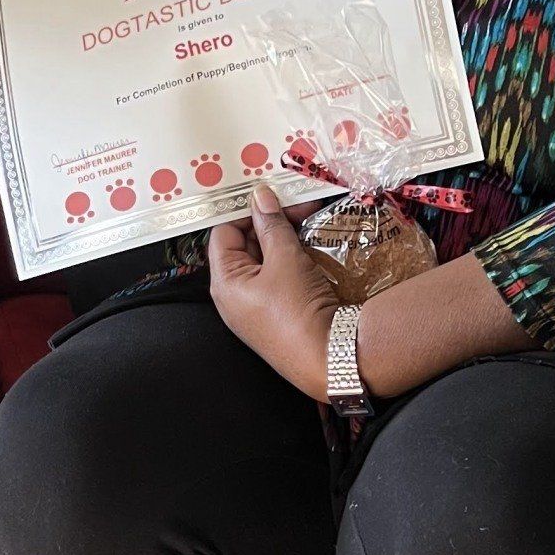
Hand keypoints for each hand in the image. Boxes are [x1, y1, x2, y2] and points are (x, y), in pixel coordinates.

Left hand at [207, 182, 339, 400]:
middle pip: (245, 246)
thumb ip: (271, 224)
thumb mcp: (285, 258)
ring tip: (310, 226)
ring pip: (265, 262)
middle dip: (271, 224)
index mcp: (224, 282)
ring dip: (285, 242)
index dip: (246, 212)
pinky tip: (313, 251)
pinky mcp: (277, 316)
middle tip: (301, 208)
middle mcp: (234, 297)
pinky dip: (292, 262)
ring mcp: (255, 308)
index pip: (224, 233)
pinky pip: (278, 280)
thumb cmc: (299, 309)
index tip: (274, 199)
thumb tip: (260, 196)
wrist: (330, 357)